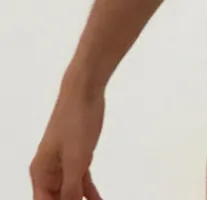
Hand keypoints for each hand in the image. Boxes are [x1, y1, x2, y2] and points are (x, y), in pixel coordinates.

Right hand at [30, 72, 104, 199]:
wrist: (85, 91)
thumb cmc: (75, 123)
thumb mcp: (75, 160)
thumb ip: (71, 189)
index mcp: (41, 173)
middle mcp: (49, 172)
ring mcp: (63, 163)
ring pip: (70, 193)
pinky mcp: (78, 156)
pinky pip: (81, 181)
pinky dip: (90, 193)